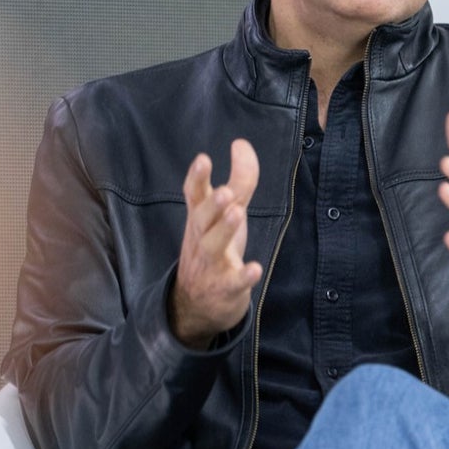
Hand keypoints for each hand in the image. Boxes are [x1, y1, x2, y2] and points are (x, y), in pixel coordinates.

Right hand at [171, 139, 263, 348]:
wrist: (195, 305)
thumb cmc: (215, 248)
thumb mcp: (227, 213)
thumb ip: (238, 180)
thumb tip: (241, 143)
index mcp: (200, 219)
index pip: (194, 195)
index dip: (197, 178)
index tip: (203, 159)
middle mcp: (201, 239)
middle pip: (201, 219)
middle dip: (211, 205)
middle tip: (224, 191)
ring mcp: (211, 265)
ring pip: (213, 247)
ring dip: (224, 230)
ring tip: (236, 213)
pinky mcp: (225, 288)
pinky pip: (232, 283)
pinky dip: (243, 276)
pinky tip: (254, 268)